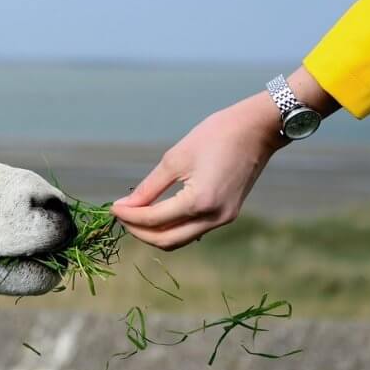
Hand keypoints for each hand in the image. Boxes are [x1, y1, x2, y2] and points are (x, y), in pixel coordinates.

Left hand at [112, 67, 337, 249]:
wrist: (257, 129)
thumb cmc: (215, 136)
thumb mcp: (175, 159)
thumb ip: (148, 187)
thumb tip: (125, 206)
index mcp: (200, 202)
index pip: (154, 220)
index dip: (129, 216)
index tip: (112, 208)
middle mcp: (214, 218)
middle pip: (166, 240)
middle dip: (138, 231)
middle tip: (121, 215)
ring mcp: (223, 219)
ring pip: (180, 240)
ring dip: (155, 233)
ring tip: (135, 215)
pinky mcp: (227, 215)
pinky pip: (193, 231)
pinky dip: (172, 227)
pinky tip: (158, 213)